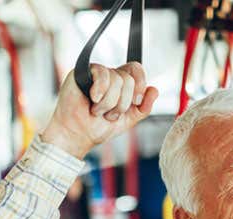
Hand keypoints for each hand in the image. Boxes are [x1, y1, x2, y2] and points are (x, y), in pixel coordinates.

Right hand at [41, 62, 158, 158]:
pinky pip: (102, 73)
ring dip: (109, 103)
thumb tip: (155, 90)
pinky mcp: (82, 72)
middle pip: (128, 78)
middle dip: (122, 103)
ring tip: (97, 111)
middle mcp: (109, 75)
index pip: (135, 69)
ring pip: (116, 79)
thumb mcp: (128, 120)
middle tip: (108, 114)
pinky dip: (100, 92)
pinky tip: (92, 100)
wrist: (78, 136)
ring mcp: (95, 73)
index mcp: (121, 84)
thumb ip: (144, 107)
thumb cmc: (98, 128)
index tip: (136, 102)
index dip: (140, 84)